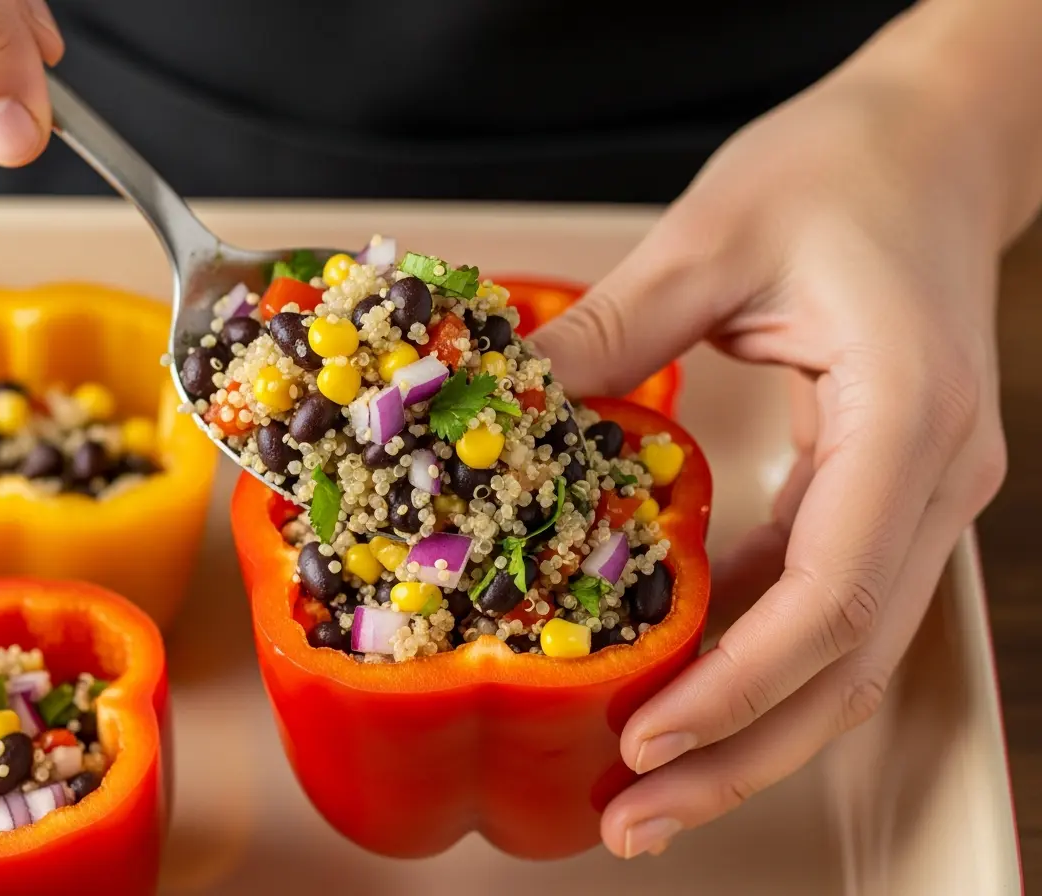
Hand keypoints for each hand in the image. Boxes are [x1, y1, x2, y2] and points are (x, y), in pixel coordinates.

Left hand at [532, 64, 1007, 857]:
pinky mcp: (886, 488)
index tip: (647, 738)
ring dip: (753, 729)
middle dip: (744, 752)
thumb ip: (611, 331)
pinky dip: (758, 659)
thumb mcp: (711, 236)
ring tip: (652, 788)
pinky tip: (685, 690)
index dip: (739, 683)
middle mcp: (932, 477)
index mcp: (906, 416)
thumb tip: (502, 406)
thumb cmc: (845, 169)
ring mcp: (920, 492)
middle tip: (636, 818)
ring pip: (848, 652)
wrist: (933, 141)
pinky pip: (828, 599)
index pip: (834, 591)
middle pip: (850, 660)